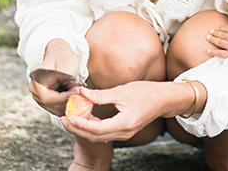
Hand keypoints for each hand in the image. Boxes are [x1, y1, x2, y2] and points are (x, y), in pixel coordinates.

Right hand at [28, 39, 80, 115]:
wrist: (60, 55)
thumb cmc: (64, 57)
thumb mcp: (67, 64)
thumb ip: (67, 79)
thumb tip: (72, 93)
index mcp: (37, 78)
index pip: (46, 97)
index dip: (61, 98)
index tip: (74, 93)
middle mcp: (34, 88)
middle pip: (48, 104)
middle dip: (65, 102)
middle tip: (79, 97)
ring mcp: (38, 95)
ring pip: (51, 108)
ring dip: (65, 106)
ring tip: (78, 99)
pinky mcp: (44, 99)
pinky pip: (53, 107)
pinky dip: (64, 107)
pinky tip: (73, 102)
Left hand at [61, 81, 191, 142]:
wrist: (165, 99)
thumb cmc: (147, 92)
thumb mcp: (122, 91)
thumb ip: (101, 95)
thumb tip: (82, 93)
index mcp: (124, 123)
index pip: (96, 129)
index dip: (79, 124)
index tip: (67, 116)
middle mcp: (124, 132)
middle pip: (95, 136)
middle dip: (77, 128)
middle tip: (63, 119)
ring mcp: (125, 134)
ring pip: (99, 136)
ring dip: (84, 128)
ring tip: (71, 117)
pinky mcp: (125, 130)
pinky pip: (105, 133)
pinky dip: (94, 127)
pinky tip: (87, 118)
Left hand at [206, 25, 227, 61]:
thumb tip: (227, 30)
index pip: (227, 28)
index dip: (221, 28)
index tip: (217, 28)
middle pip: (222, 34)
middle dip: (215, 32)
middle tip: (210, 31)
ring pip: (220, 42)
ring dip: (213, 39)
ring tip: (207, 37)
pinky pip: (220, 53)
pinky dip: (213, 52)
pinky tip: (208, 50)